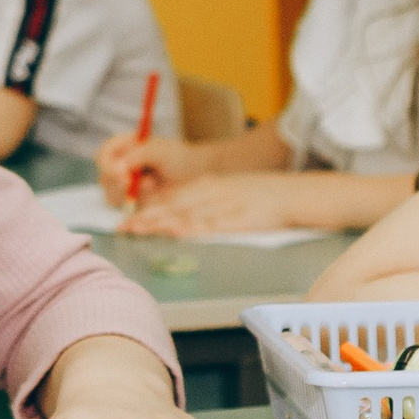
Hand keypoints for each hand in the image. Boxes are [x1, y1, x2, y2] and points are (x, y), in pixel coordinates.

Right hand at [96, 135, 205, 204]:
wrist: (194, 175)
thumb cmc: (178, 157)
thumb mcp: (160, 151)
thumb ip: (139, 155)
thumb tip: (119, 167)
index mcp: (122, 147)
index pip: (103, 156)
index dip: (109, 167)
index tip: (124, 177)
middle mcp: (118, 166)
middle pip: (105, 178)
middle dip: (122, 185)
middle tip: (147, 184)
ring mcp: (122, 185)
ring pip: (114, 195)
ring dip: (133, 194)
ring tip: (154, 185)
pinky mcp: (130, 202)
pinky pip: (126, 207)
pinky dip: (139, 204)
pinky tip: (155, 196)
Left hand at [122, 174, 305, 236]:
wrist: (295, 193)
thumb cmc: (262, 195)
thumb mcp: (228, 190)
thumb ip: (204, 201)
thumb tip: (180, 216)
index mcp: (209, 185)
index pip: (171, 198)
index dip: (147, 210)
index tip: (125, 221)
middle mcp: (213, 193)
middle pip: (175, 206)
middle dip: (147, 218)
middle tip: (123, 229)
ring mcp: (226, 205)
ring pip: (189, 214)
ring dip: (163, 222)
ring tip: (140, 230)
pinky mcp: (241, 219)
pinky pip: (215, 224)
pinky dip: (195, 228)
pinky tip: (179, 233)